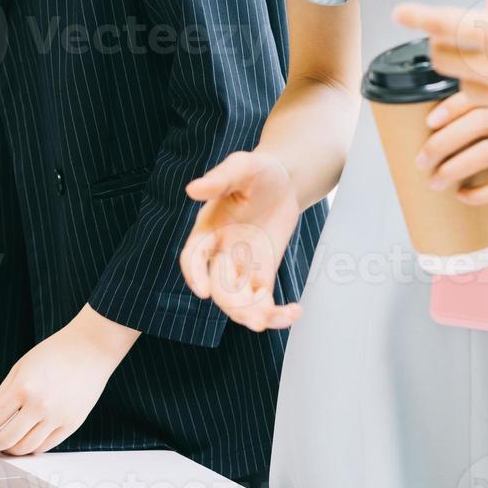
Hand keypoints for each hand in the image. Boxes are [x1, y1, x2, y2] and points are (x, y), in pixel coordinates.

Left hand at [0, 306, 137, 455]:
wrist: (91, 349)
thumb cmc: (57, 352)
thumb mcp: (21, 366)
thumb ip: (5, 392)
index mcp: (23, 388)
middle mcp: (40, 406)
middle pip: (6, 439)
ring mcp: (57, 417)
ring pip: (26, 448)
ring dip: (9, 450)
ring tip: (3, 444)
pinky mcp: (72, 424)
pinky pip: (46, 446)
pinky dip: (30, 448)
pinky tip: (23, 442)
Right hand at [179, 152, 304, 330]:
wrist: (284, 181)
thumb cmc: (258, 171)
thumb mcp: (242, 167)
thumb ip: (220, 178)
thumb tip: (193, 189)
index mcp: (208, 230)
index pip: (192, 257)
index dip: (194, 275)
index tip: (203, 292)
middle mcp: (220, 253)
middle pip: (218, 288)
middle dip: (233, 304)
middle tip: (254, 315)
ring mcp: (240, 267)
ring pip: (239, 302)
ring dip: (253, 316)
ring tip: (273, 321)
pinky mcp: (261, 274)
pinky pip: (263, 300)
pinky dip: (276, 312)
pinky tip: (295, 311)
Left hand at [418, 90, 487, 206]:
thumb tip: (455, 123)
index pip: (482, 95)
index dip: (450, 108)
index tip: (427, 123)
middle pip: (479, 122)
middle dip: (443, 142)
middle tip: (421, 161)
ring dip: (455, 167)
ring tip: (436, 181)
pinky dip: (481, 192)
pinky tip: (465, 197)